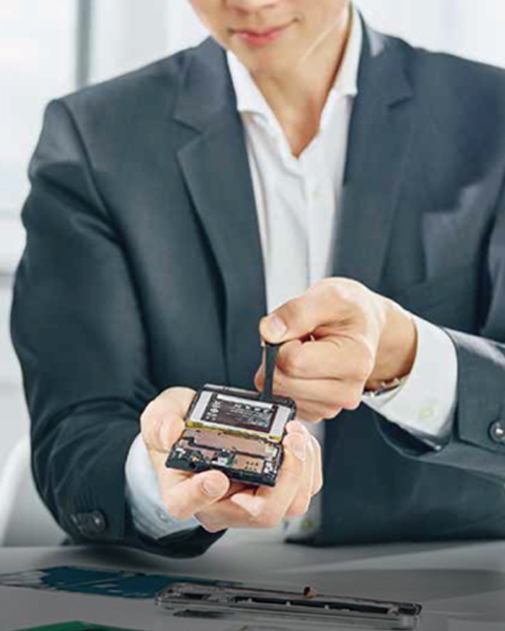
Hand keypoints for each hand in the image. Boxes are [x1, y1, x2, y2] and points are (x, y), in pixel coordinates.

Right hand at [140, 387, 322, 532]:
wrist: (195, 430)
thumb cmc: (176, 431)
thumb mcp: (159, 418)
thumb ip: (160, 423)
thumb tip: (171, 431)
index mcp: (183, 493)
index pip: (189, 505)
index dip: (203, 495)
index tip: (216, 476)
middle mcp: (221, 505)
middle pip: (260, 513)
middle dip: (285, 478)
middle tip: (289, 440)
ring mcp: (250, 500)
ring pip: (289, 505)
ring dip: (303, 469)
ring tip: (296, 433)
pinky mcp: (273, 489)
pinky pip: (302, 488)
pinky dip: (309, 463)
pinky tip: (300, 438)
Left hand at [255, 278, 417, 421]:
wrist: (363, 328)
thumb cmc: (348, 313)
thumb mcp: (329, 296)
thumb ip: (296, 312)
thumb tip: (269, 332)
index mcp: (355, 361)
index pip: (292, 361)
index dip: (283, 340)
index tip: (298, 329)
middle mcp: (347, 392)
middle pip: (281, 381)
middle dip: (278, 356)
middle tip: (299, 339)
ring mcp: (331, 406)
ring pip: (278, 393)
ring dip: (280, 369)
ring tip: (304, 351)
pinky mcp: (316, 413)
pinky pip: (281, 401)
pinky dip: (284, 382)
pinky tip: (303, 368)